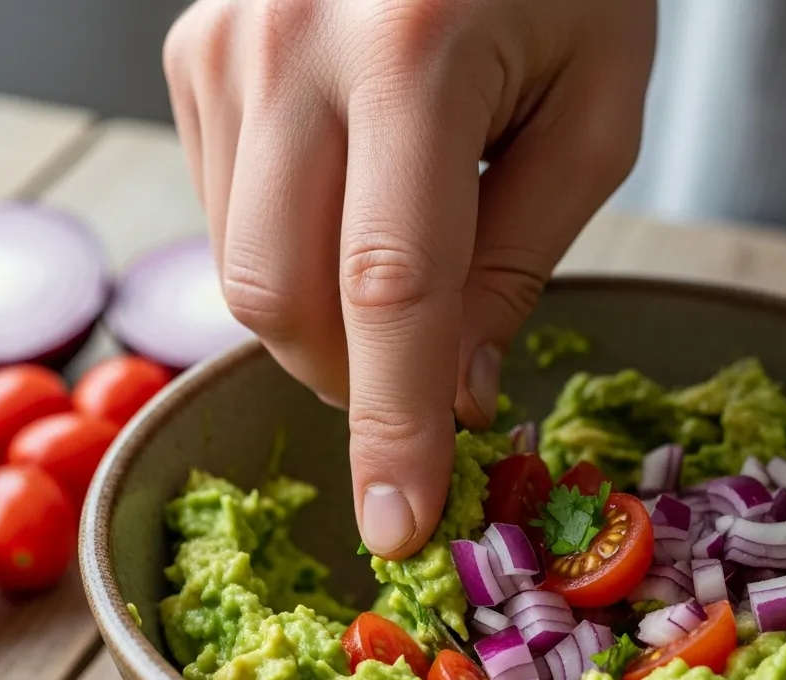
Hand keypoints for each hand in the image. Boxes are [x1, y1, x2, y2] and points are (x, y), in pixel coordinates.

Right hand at [164, 0, 654, 557]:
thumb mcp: (594, 108)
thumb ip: (523, 259)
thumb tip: (458, 394)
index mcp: (415, 53)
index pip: (391, 289)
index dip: (393, 424)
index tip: (398, 526)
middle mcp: (288, 47)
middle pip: (281, 296)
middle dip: (352, 379)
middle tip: (427, 380)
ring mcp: (221, 45)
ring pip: (239, 269)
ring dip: (321, 319)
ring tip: (400, 255)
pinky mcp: (192, 53)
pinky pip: (223, 213)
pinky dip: (289, 253)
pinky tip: (348, 200)